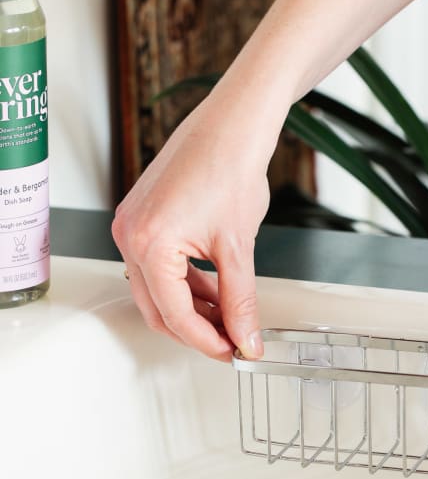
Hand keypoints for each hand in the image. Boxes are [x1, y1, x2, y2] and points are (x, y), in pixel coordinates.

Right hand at [112, 92, 272, 361]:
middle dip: (196, 330)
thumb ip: (240, 301)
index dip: (206, 341)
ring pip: (156, 290)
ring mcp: (131, 226)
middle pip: (158, 309)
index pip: (174, 315)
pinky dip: (184, 284)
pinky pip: (157, 267)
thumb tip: (245, 338)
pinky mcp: (141, 218)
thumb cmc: (231, 168)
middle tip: (232, 342)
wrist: (230, 126)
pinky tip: (214, 292)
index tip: (233, 351)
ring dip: (191, 309)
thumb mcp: (238, 249)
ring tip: (228, 319)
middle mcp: (130, 236)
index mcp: (149, 244)